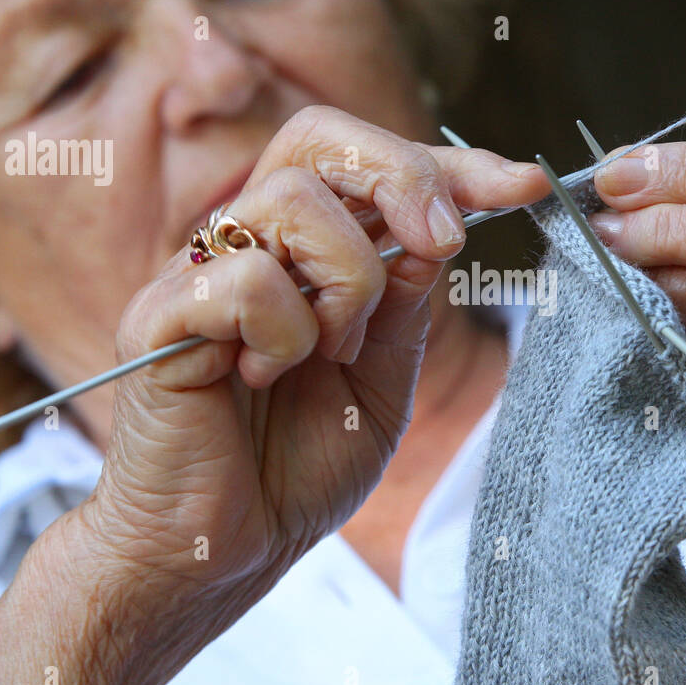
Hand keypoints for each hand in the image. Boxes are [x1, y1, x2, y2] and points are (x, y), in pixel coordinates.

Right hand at [78, 105, 546, 594]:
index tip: (525, 184)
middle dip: (402, 177)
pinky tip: (260, 378)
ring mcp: (200, 272)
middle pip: (317, 138)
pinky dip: (284, 335)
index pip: (368, 163)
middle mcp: (250, 243)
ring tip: (330, 353)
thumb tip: (439, 220)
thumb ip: (403, 299)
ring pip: (292, 202)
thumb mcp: (384, 375)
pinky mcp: (160, 314)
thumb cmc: (296, 466)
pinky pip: (248, 280)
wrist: (227, 546)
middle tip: (444, 245)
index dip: (451, 163)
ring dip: (346, 284)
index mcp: (303, 251)